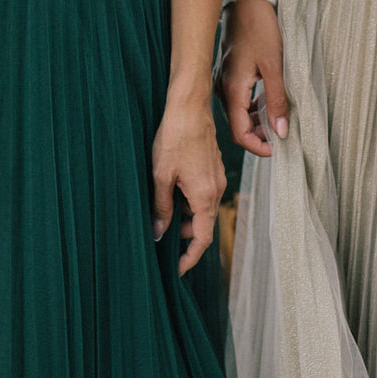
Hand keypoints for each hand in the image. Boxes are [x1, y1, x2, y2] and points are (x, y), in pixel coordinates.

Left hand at [151, 90, 225, 274]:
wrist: (190, 107)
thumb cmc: (175, 139)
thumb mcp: (161, 176)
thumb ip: (162, 207)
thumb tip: (160, 233)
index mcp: (205, 196)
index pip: (202, 238)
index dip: (190, 258)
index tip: (177, 270)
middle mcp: (216, 190)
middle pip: (203, 224)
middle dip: (184, 236)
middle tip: (160, 237)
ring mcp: (216, 177)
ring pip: (202, 208)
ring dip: (185, 216)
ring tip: (161, 212)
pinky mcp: (212, 167)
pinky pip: (203, 193)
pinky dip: (189, 200)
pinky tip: (170, 191)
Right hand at [218, 0, 288, 156]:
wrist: (246, 3)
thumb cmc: (260, 29)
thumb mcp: (275, 66)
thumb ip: (277, 100)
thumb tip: (281, 132)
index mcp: (232, 90)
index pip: (239, 134)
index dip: (257, 146)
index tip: (276, 149)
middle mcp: (223, 89)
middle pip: (237, 126)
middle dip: (259, 135)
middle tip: (281, 135)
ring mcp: (223, 81)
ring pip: (238, 114)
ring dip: (256, 121)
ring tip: (278, 120)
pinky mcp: (228, 74)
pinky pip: (238, 100)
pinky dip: (252, 108)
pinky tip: (267, 102)